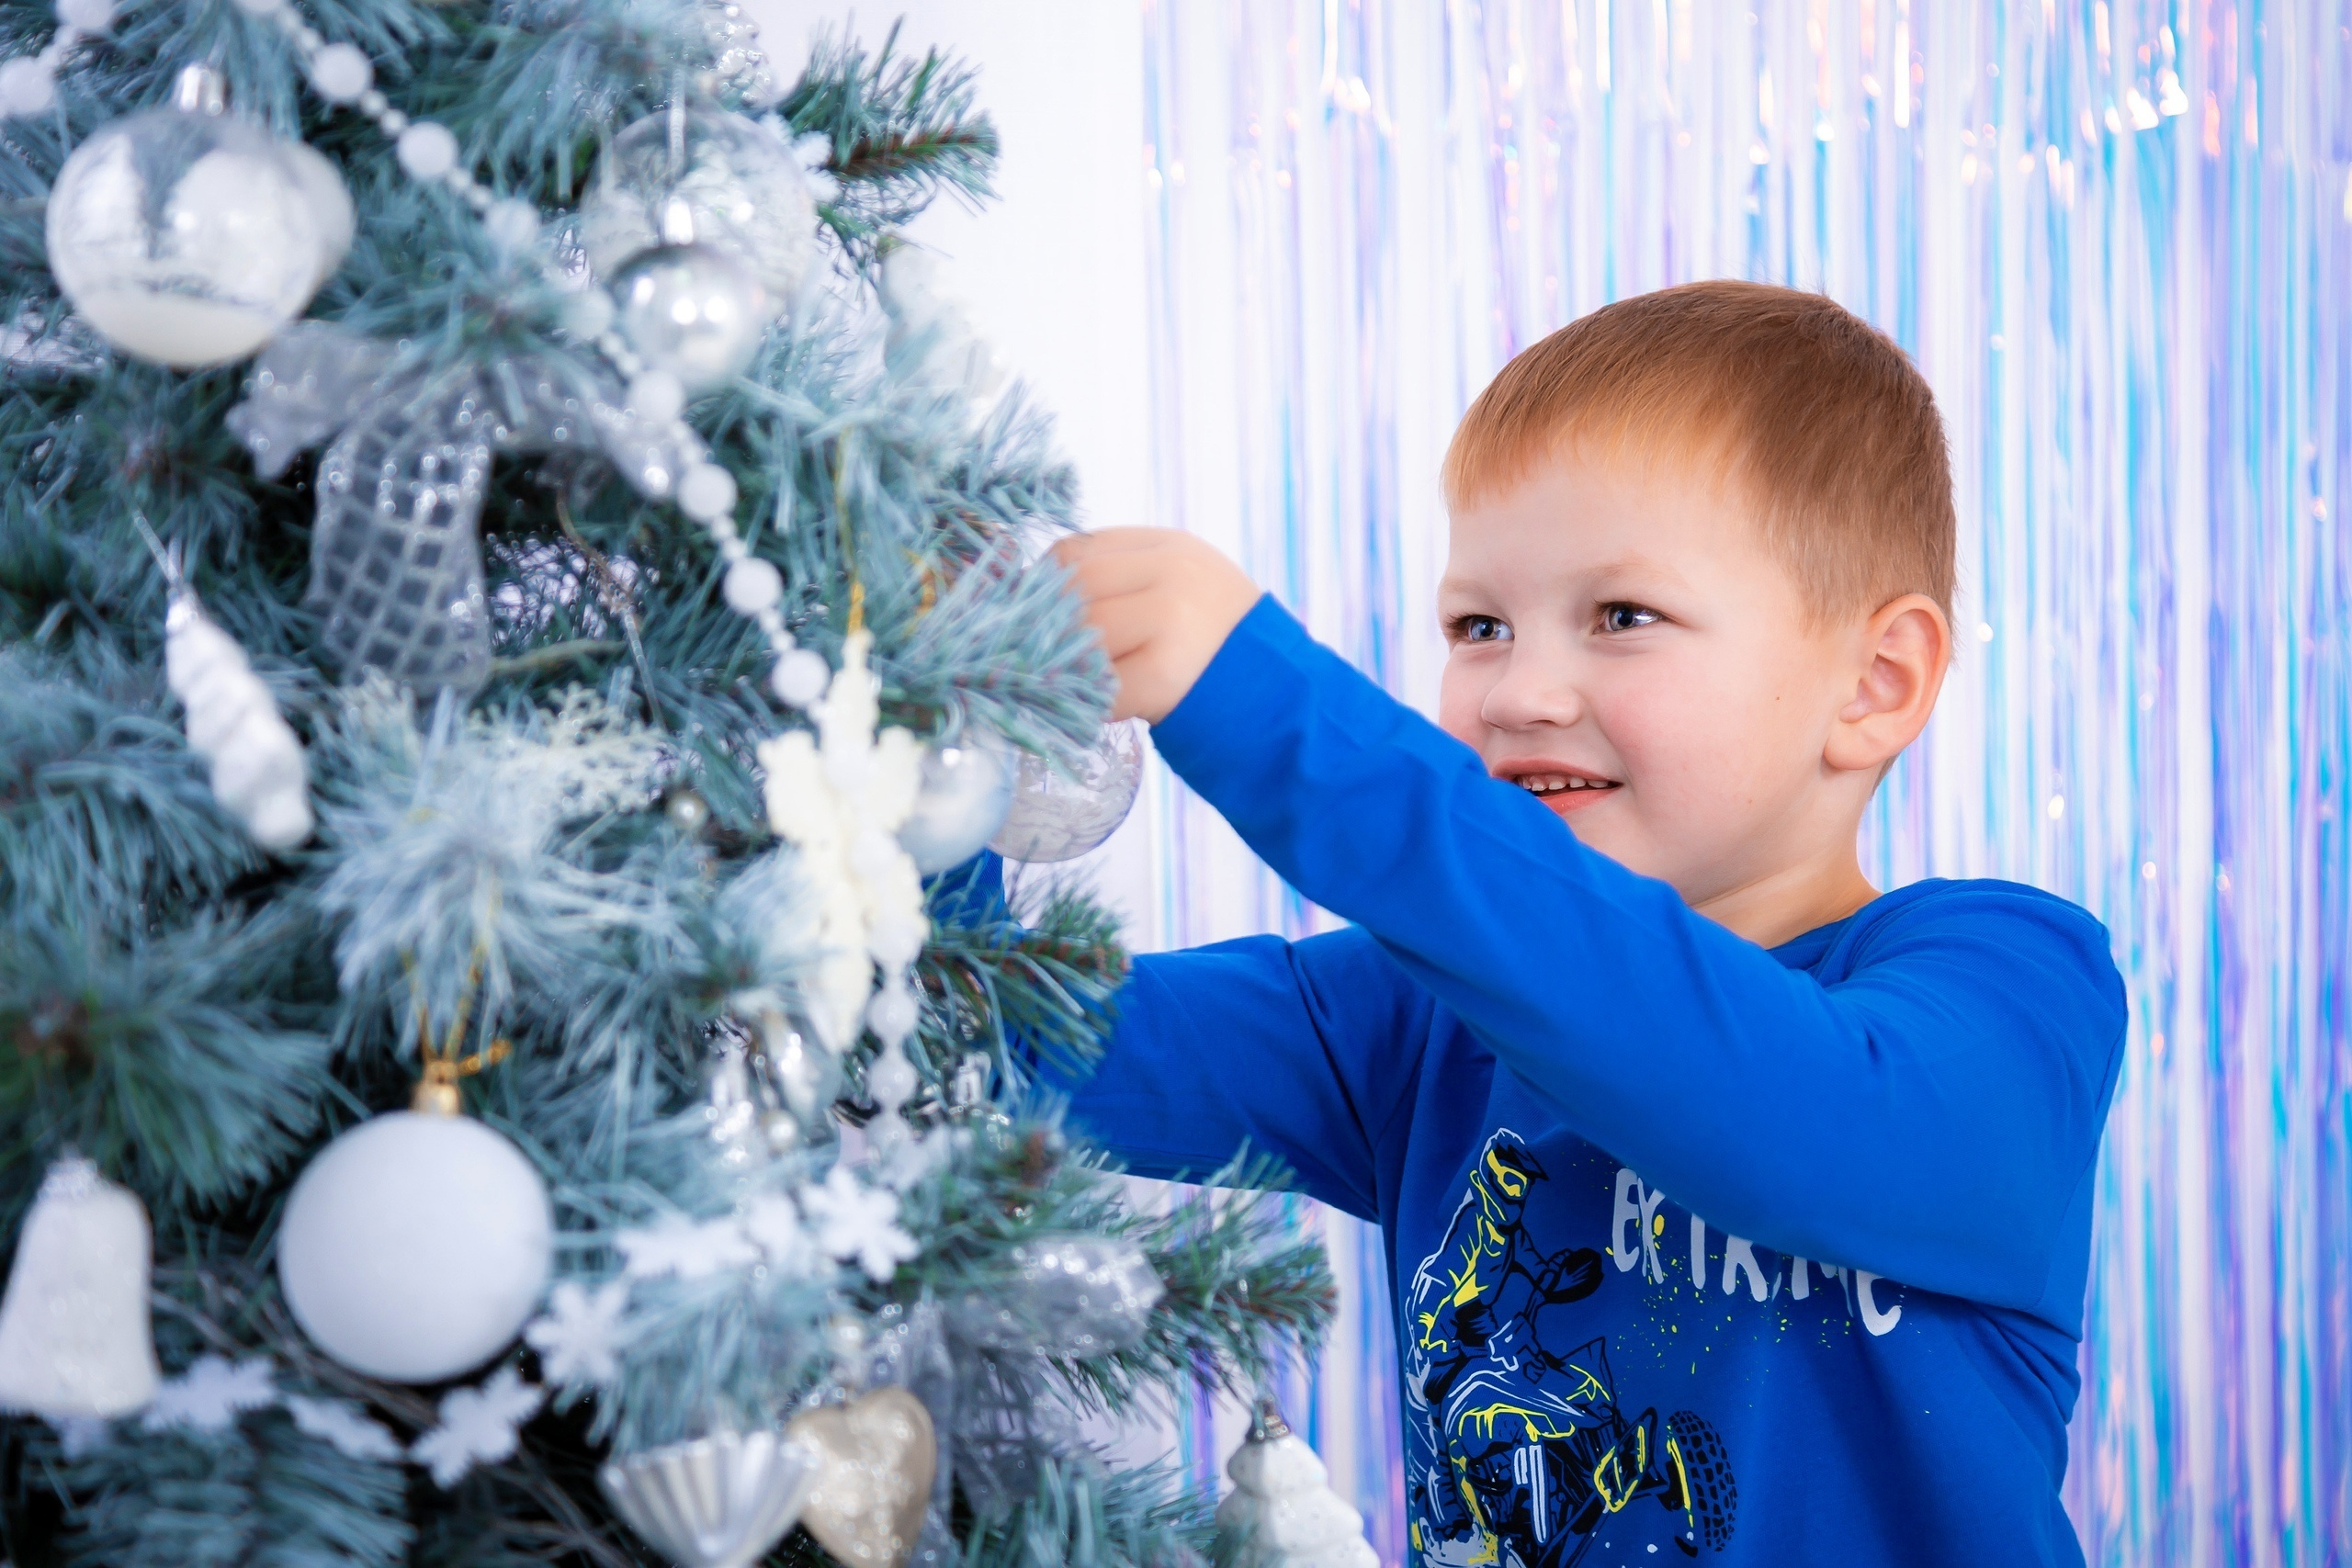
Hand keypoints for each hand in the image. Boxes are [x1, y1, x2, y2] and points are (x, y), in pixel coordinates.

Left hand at [1049, 528, 1262, 723]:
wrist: (1281, 697)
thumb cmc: (1216, 646)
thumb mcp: (1179, 587)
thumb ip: (1122, 579)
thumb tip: (1035, 597)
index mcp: (1170, 547)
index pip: (1076, 551)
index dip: (1047, 587)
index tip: (1044, 618)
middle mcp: (1172, 573)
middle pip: (1076, 588)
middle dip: (1054, 626)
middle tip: (1056, 656)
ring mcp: (1171, 619)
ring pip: (1084, 633)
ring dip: (1072, 664)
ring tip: (1088, 681)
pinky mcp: (1165, 674)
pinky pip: (1101, 684)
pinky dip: (1092, 700)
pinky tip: (1107, 705)